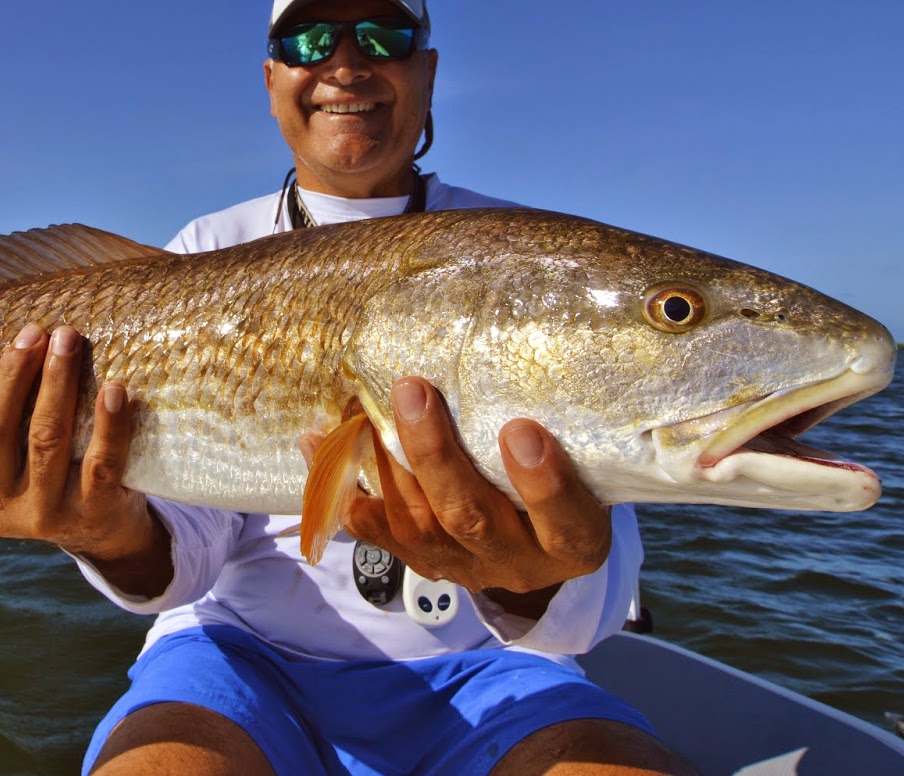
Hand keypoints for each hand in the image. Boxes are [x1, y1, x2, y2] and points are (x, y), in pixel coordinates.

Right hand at [0, 324, 163, 572]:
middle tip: (35, 333)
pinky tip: (113, 389)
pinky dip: (108, 423)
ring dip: (55, 382)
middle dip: (12, 374)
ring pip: (44, 439)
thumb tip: (6, 346)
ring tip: (67, 341)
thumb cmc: (47, 475)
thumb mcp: (5, 465)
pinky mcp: (93, 513)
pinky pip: (100, 463)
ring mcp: (44, 515)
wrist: (103, 533)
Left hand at [340, 377, 611, 613]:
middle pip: (472, 519)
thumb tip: (528, 335)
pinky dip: (342, 485)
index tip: (521, 430)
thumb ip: (566, 423)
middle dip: (435, 456)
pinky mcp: (421, 562)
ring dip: (386, 464)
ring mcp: (464, 567)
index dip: (544, 485)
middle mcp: (518, 561)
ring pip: (417, 525)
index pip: (568, 523)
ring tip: (365, 410)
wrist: (539, 545)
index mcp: (574, 541)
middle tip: (413, 391)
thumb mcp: (586, 462)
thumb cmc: (570, 479)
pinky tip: (318, 443)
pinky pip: (375, 530)